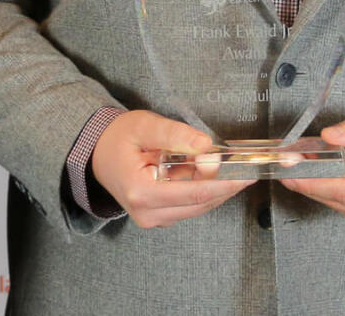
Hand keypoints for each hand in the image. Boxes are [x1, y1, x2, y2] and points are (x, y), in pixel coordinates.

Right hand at [90, 109, 253, 227]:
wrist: (98, 153)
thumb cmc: (118, 138)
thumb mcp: (144, 126)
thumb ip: (175, 135)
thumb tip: (206, 146)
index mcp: (141, 192)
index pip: (194, 193)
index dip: (224, 183)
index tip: (246, 173)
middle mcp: (147, 213)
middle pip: (200, 202)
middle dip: (225, 184)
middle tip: (243, 164)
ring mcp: (153, 219)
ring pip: (198, 206)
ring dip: (216, 187)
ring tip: (226, 163)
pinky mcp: (160, 217)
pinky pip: (190, 206)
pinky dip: (204, 190)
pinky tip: (207, 172)